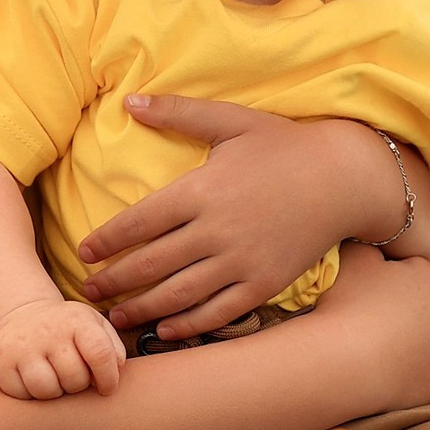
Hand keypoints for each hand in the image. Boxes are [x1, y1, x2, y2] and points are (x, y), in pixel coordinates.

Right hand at [0, 300, 125, 401]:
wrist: (23, 316)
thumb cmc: (67, 330)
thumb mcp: (94, 326)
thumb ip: (112, 348)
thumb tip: (116, 371)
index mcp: (77, 320)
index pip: (100, 355)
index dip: (109, 379)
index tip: (106, 388)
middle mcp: (48, 330)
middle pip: (74, 378)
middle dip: (78, 385)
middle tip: (74, 378)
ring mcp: (21, 346)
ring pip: (46, 390)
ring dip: (55, 392)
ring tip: (55, 380)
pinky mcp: (0, 361)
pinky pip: (21, 394)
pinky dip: (30, 395)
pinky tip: (35, 381)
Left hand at [81, 100, 395, 338]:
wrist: (345, 178)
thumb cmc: (285, 145)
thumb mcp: (231, 120)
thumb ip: (179, 112)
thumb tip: (130, 100)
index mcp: (201, 190)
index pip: (138, 222)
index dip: (106, 241)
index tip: (84, 252)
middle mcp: (216, 230)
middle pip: (150, 264)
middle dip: (113, 281)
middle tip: (88, 290)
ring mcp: (241, 260)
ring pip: (178, 294)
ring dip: (141, 308)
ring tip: (115, 317)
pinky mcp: (265, 283)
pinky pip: (218, 311)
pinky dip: (188, 324)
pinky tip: (166, 329)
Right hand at [314, 247, 429, 409]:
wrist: (339, 360)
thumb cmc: (341, 304)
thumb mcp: (351, 257)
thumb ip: (369, 244)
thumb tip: (375, 240)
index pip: (412, 272)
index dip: (386, 280)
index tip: (363, 292)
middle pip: (426, 303)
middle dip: (405, 308)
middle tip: (369, 319)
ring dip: (421, 337)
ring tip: (385, 345)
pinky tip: (417, 363)